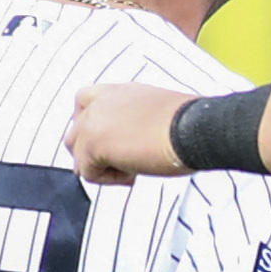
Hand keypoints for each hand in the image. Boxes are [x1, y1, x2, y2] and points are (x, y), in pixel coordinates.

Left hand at [67, 85, 190, 184]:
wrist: (195, 129)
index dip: (92, 125)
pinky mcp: (91, 145)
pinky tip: (135, 172)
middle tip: (126, 160)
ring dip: (102, 166)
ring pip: (78, 156)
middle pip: (75, 134)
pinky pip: (88, 174)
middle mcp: (100, 103)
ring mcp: (91, 123)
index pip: (83, 101)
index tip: (111, 140)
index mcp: (118, 92)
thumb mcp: (157, 112)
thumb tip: (132, 142)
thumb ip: (133, 121)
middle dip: (94, 152)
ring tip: (133, 167)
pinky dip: (111, 179)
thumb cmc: (189, 124)